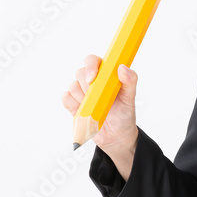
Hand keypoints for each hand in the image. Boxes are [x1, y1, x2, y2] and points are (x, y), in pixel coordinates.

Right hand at [61, 54, 138, 172]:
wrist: (116, 136)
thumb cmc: (124, 114)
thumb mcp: (130, 98)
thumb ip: (130, 81)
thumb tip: (122, 68)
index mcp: (104, 74)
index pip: (92, 61)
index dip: (90, 66)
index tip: (92, 79)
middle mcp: (91, 81)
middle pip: (80, 72)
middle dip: (88, 87)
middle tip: (98, 99)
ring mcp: (81, 92)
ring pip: (73, 86)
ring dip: (83, 98)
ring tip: (95, 108)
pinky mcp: (73, 104)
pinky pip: (66, 98)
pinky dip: (73, 104)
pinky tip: (84, 112)